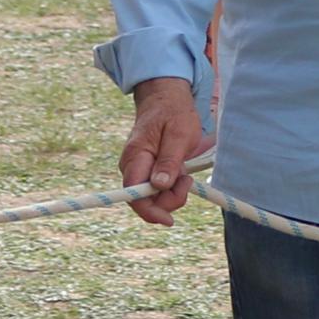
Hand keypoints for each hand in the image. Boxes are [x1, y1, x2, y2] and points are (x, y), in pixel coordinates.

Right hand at [118, 77, 209, 227]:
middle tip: (187, 181)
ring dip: (172, 194)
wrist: (166, 98)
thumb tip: (159, 186)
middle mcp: (131, 166)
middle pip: (144, 200)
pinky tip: (180, 175)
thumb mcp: (179, 134)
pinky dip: (170, 188)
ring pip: (152, 198)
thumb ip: (169, 161)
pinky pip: (156, 190)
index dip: (149, 211)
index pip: (133, 194)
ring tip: (185, 174)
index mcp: (136, 157)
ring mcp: (138, 169)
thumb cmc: (174, 113)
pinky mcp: (146, 171)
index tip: (169, 219)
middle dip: (168, 200)